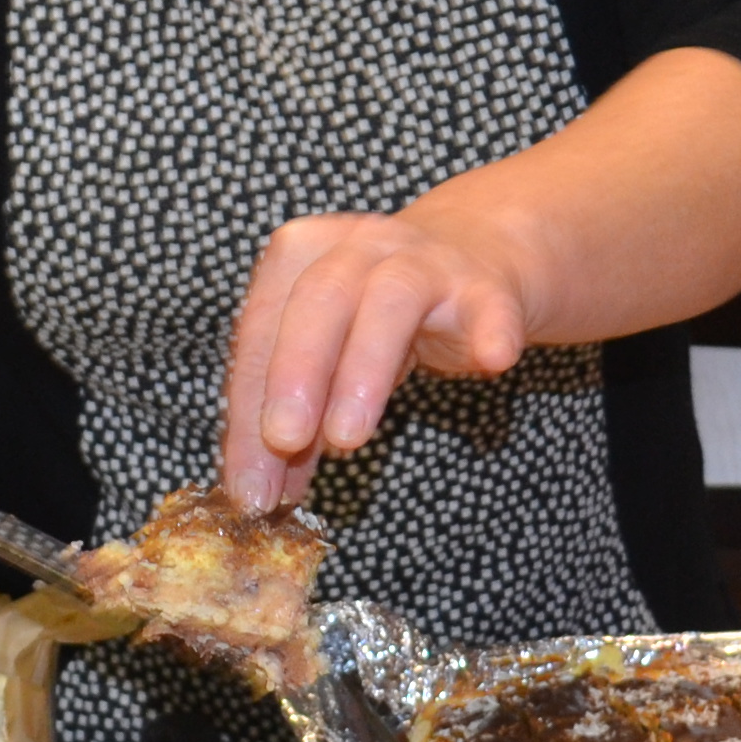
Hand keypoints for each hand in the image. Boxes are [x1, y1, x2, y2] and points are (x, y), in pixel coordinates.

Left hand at [217, 204, 539, 510]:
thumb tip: (262, 491)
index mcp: (299, 257)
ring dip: (364, 370)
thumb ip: (296, 413)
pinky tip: (493, 360)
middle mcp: (355, 249)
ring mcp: (422, 262)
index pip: (261, 334)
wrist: (471, 259)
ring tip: (347, 439)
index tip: (247, 484)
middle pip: (317, 303)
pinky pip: (488, 306)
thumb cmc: (376, 316)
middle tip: (283, 443)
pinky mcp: (483, 285)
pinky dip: (492, 331)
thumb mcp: (327, 356)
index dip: (248, 411)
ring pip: (389, 302)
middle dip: (294, 376)